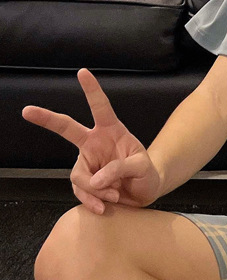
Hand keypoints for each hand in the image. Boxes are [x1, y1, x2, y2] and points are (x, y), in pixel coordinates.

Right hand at [21, 68, 162, 213]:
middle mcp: (94, 143)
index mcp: (112, 130)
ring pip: (79, 175)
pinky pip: (81, 192)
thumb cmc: (146, 173)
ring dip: (97, 189)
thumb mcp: (142, 167)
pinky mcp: (84, 182)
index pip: (100, 107)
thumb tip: (95, 181)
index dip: (91, 90)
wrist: (144, 192)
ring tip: (115, 194)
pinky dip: (92, 201)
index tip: (82, 72)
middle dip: (47, 119)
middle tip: (27, 110)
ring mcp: (87, 162)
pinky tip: (104, 207)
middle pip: (67, 128)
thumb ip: (121, 169)